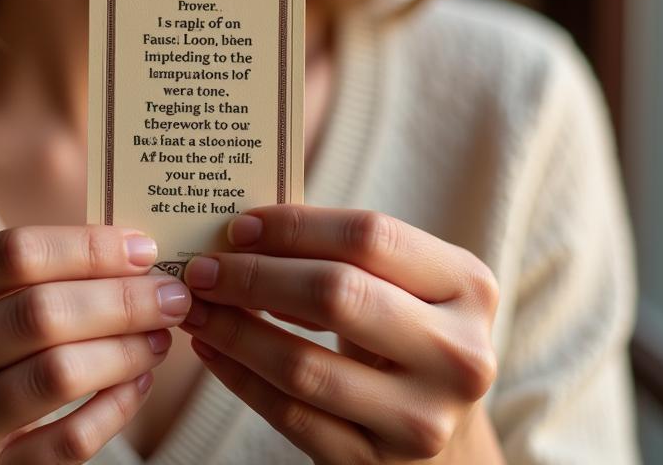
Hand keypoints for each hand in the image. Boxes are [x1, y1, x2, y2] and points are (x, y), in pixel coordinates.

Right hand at [0, 226, 190, 463]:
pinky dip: (116, 405)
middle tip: (170, 294)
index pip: (12, 254)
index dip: (88, 247)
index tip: (143, 249)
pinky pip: (68, 441)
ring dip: (125, 349)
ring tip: (160, 334)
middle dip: (121, 299)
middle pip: (40, 313)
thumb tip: (132, 251)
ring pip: (57, 375)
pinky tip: (139, 380)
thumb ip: (28, 273)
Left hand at [180, 206, 501, 462]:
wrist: (445, 436)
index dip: (295, 226)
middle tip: (203, 268)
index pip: (369, 235)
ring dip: (234, 331)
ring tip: (195, 308)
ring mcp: (423, 418)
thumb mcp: (402, 284)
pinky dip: (240, 377)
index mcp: (467, 285)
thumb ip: (342, 252)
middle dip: (254, 277)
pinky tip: (212, 350)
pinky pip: (291, 415)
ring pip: (304, 365)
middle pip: (336, 294)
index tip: (238, 227)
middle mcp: (459, 353)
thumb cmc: (406, 332)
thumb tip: (242, 234)